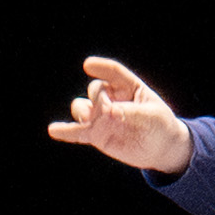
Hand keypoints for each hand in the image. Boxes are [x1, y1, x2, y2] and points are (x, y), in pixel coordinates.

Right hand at [49, 59, 191, 176]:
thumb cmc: (160, 126)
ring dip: (86, 113)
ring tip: (96, 122)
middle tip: (112, 114)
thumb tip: (106, 112)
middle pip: (96, 90)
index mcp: (129, 87)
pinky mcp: (96, 134)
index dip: (101, 68)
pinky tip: (53, 130)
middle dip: (100, 99)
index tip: (87, 65)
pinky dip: (66, 131)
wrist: (161, 149)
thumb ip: (129, 113)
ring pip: (82, 108)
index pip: (114, 73)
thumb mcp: (152, 116)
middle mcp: (112, 98)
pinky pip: (77, 132)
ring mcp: (102, 116)